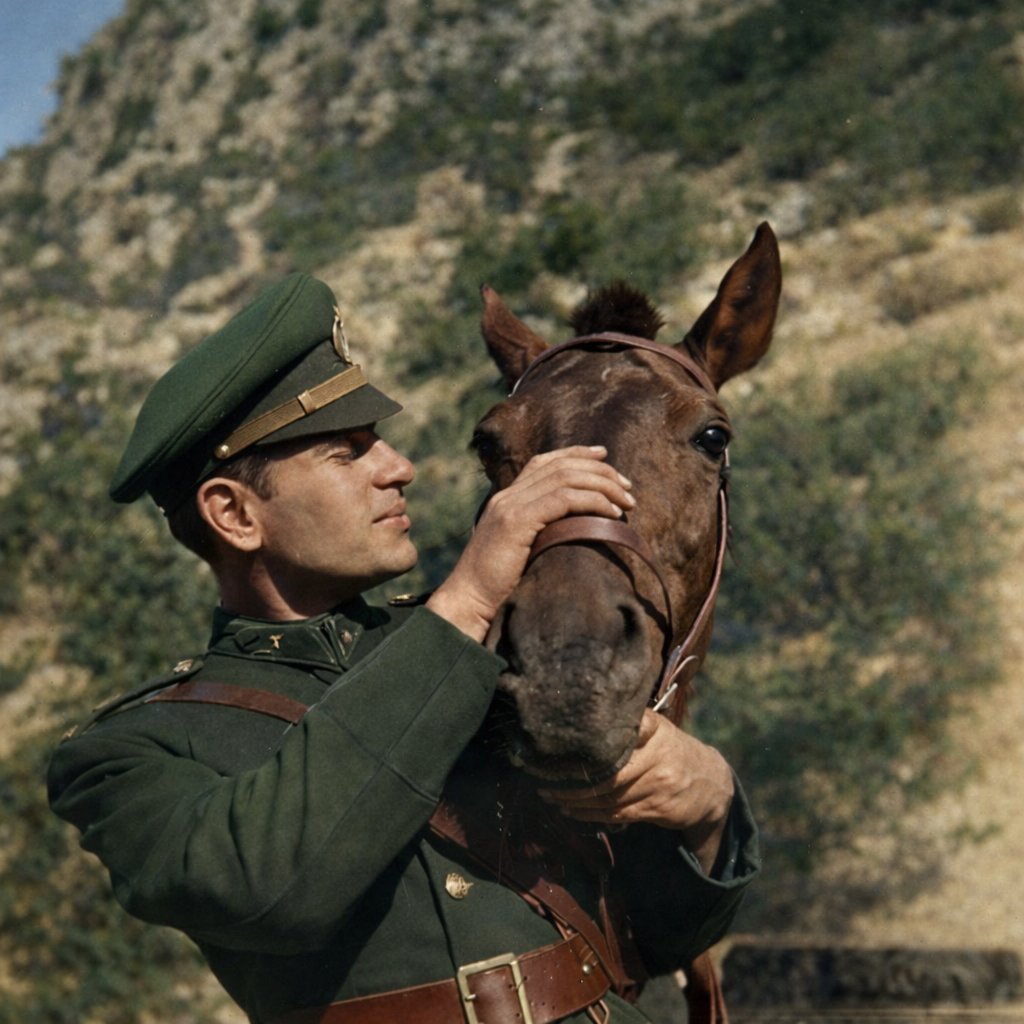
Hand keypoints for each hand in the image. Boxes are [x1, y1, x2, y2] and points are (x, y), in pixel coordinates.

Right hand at [426, 446, 633, 641]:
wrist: (468, 601)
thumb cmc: (497, 586)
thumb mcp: (520, 551)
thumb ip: (540, 532)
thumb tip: (576, 529)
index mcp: (506, 499)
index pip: (544, 462)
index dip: (576, 454)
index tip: (605, 457)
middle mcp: (507, 496)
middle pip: (560, 465)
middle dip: (600, 471)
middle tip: (627, 487)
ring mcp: (510, 507)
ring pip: (565, 478)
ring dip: (603, 486)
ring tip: (626, 502)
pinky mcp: (516, 522)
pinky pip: (563, 500)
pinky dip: (592, 502)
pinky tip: (611, 514)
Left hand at [538, 710, 734, 874]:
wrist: (712, 784)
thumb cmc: (671, 750)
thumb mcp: (657, 729)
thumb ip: (629, 724)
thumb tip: (581, 715)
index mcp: (654, 729)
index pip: (622, 731)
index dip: (590, 744)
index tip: (558, 748)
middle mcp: (658, 755)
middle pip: (609, 772)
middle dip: (573, 781)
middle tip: (544, 781)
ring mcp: (659, 783)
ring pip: (610, 796)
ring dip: (576, 801)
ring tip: (551, 797)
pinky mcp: (657, 808)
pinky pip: (617, 813)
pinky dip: (591, 814)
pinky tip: (572, 811)